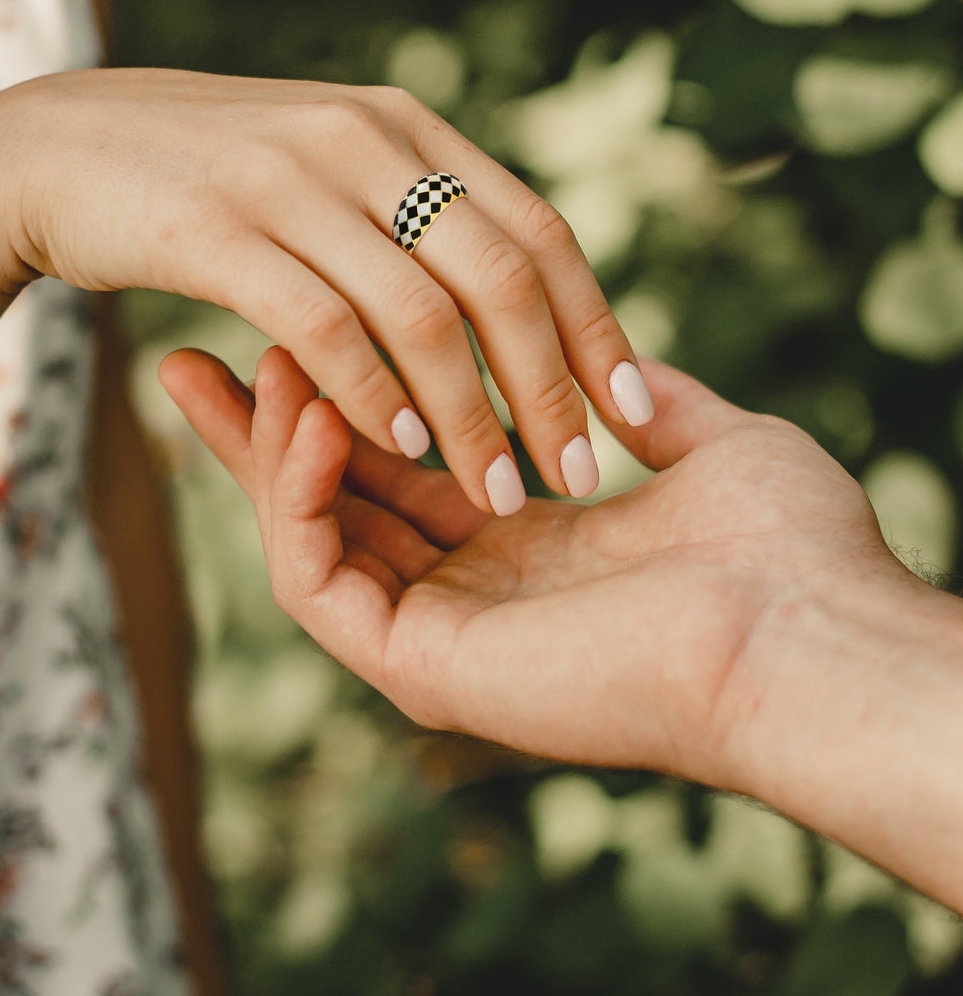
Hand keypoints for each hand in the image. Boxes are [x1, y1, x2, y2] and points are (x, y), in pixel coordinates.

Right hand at [0, 69, 652, 513]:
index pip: (539, 232)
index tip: (637, 410)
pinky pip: (323, 328)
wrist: (57, 144)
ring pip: (421, 315)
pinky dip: (373, 397)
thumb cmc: (208, 177)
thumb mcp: (330, 164)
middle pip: (500, 276)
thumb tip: (511, 298)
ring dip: (473, 417)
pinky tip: (403, 452)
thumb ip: (414, 213)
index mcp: (409, 128)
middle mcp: (366, 141)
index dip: (597, 325)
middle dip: (551, 387)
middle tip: (580, 473)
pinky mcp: (217, 232)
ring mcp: (291, 182)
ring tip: (503, 495)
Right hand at [160, 344, 898, 785]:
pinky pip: (317, 576)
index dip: (343, 395)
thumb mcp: (706, 442)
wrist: (808, 632)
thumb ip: (649, 402)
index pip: (401, 465)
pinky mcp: (420, 667)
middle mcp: (472, 595)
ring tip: (245, 356)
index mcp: (529, 547)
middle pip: (331, 503)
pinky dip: (295, 496)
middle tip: (187, 351)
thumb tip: (619, 361)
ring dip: (265, 448)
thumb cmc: (784, 547)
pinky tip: (307, 410)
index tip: (286, 327)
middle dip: (258, 427)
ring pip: (304, 538)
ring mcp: (439, 639)